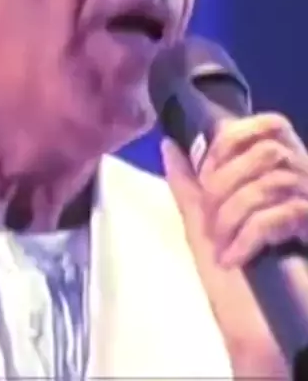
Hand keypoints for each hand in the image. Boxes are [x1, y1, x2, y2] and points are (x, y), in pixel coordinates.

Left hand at [161, 112, 307, 378]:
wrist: (259, 337)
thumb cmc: (234, 282)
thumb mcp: (205, 225)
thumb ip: (188, 182)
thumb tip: (168, 143)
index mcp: (280, 173)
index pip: (271, 124)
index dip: (234, 140)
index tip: (206, 171)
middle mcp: (304, 182)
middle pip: (266, 152)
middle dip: (225, 184)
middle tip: (211, 220)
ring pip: (270, 183)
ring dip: (232, 216)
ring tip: (222, 247)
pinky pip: (279, 216)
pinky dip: (247, 237)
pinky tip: (235, 259)